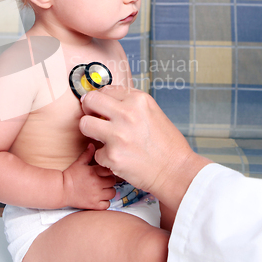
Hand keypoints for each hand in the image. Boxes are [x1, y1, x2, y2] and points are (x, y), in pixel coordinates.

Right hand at [62, 143, 115, 209]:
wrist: (62, 190)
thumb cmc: (70, 175)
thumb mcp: (79, 163)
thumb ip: (87, 154)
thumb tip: (92, 145)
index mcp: (93, 172)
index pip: (110, 171)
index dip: (109, 171)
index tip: (106, 172)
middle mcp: (96, 184)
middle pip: (112, 182)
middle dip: (109, 181)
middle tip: (104, 180)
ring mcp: (96, 195)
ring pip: (112, 193)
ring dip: (109, 191)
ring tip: (103, 189)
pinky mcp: (94, 205)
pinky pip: (107, 204)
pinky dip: (105, 202)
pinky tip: (100, 198)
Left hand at [79, 86, 211, 210]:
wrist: (176, 171)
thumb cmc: (166, 144)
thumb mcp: (151, 112)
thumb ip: (129, 103)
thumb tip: (105, 99)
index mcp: (138, 100)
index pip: (105, 90)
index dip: (100, 99)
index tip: (99, 107)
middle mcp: (127, 113)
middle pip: (90, 101)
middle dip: (88, 109)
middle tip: (93, 117)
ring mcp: (118, 135)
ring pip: (85, 124)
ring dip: (91, 131)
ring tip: (102, 138)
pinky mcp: (112, 155)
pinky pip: (96, 151)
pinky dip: (105, 157)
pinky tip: (119, 158)